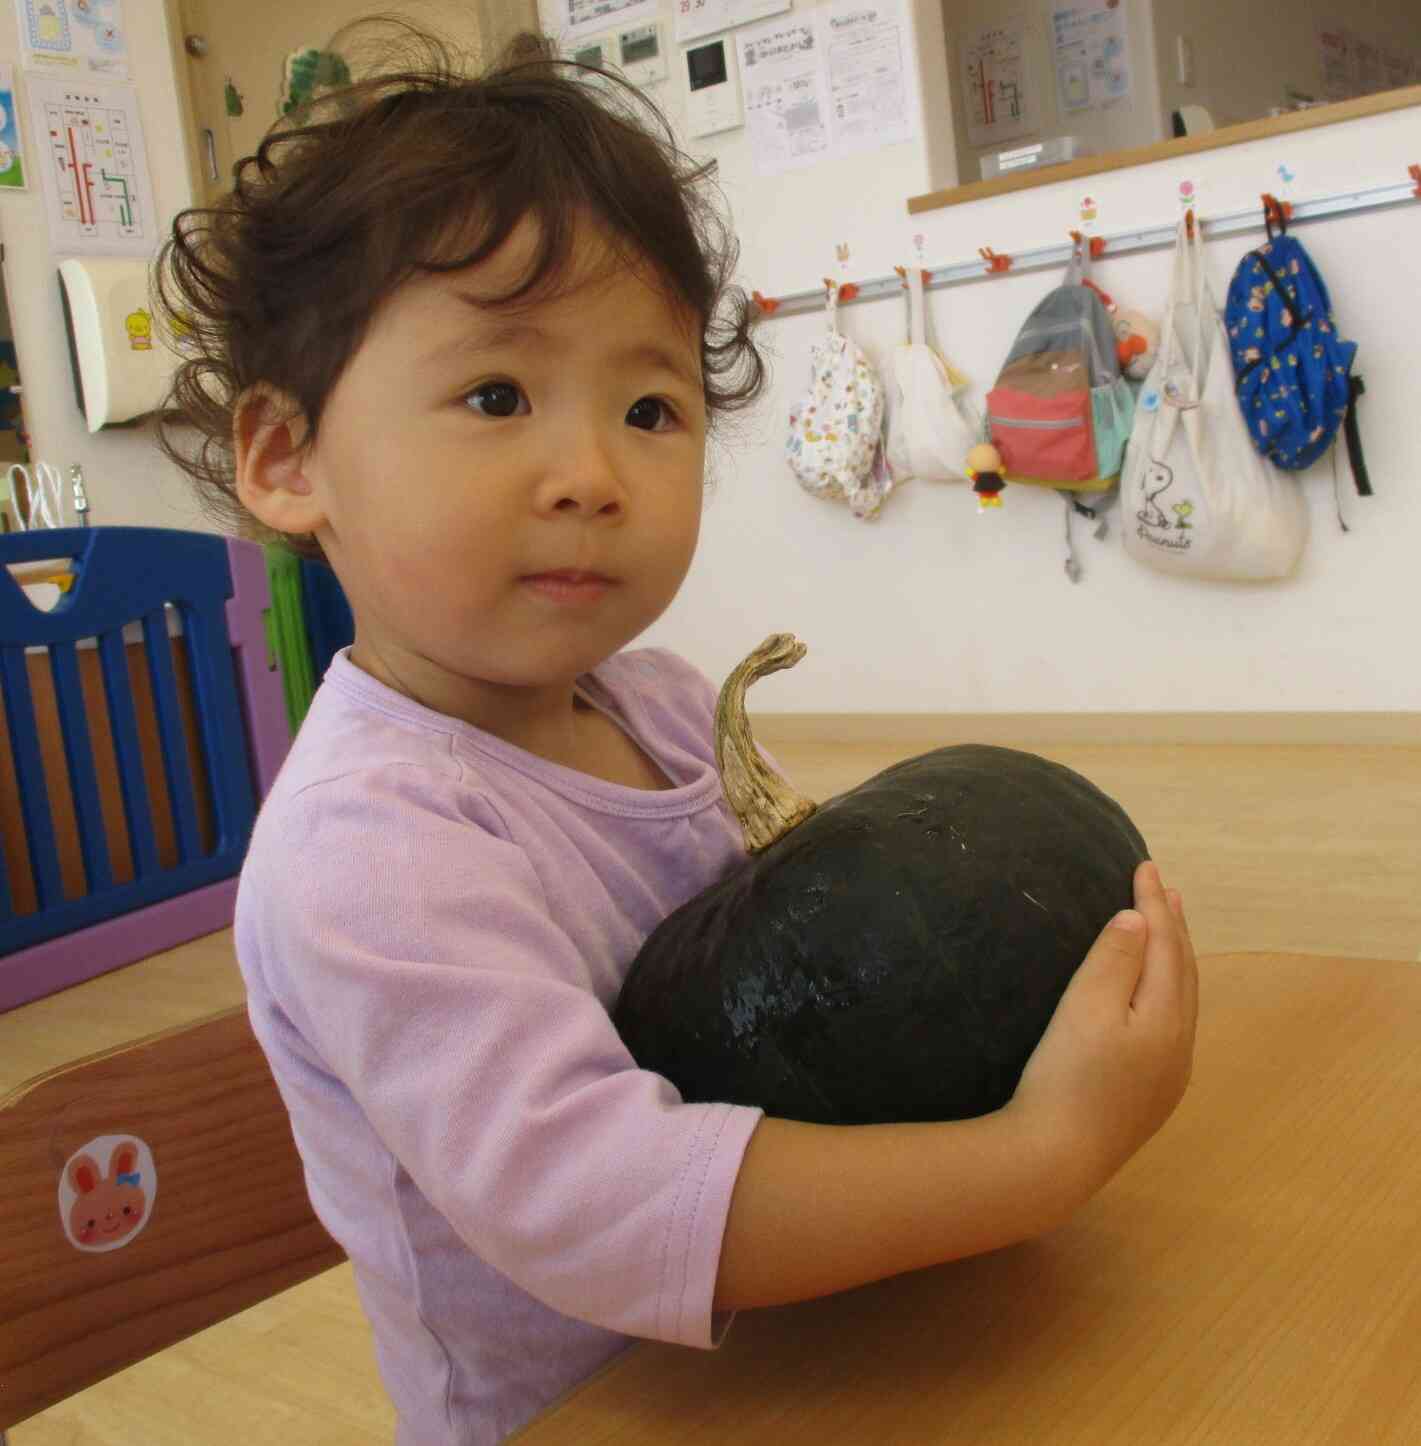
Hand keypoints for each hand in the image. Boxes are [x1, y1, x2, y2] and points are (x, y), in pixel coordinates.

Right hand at [1007, 860, 1198, 1200]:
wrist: (1054, 1160)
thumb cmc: (1065, 1078)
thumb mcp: (1084, 1008)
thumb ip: (1114, 959)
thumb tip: (1139, 918)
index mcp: (1167, 1019)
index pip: (1167, 945)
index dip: (1155, 903)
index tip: (1144, 864)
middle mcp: (1178, 1046)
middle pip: (1183, 972)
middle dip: (1173, 927)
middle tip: (1165, 889)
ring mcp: (1168, 1076)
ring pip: (1181, 1001)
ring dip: (1174, 959)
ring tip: (1165, 932)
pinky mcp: (1150, 1096)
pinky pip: (1171, 1024)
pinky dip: (1167, 991)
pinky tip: (1153, 996)